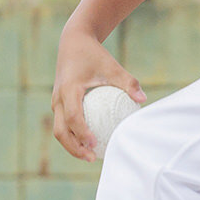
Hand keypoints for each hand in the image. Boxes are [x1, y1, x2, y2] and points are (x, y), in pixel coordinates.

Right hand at [52, 26, 145, 161]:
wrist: (73, 42)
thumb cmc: (94, 54)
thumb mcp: (112, 66)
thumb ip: (127, 82)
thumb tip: (142, 99)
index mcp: (68, 90)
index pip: (73, 117)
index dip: (83, 133)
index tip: (95, 144)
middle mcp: (58, 98)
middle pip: (60, 131)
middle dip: (74, 148)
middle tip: (92, 157)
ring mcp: (56, 102)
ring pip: (59, 130)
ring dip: (72, 145)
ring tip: (91, 155)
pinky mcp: (58, 103)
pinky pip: (63, 123)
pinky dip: (73, 135)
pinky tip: (90, 141)